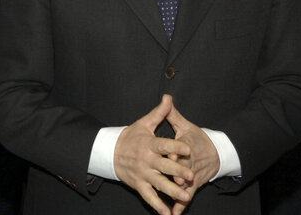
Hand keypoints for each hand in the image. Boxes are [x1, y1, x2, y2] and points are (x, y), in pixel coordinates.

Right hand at [113, 94, 193, 214]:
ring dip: (172, 191)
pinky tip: (168, 213)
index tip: (188, 149)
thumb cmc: (130, 137)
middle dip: (177, 172)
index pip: (163, 145)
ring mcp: (142, 174)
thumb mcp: (143, 124)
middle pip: (163, 167)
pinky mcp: (139, 185)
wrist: (109, 152)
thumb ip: (159, 113)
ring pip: (159, 184)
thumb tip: (168, 98)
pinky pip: (149, 197)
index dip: (175, 147)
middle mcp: (146, 160)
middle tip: (190, 176)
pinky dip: (158, 206)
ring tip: (185, 195)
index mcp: (148, 144)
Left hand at [166, 102, 219, 214]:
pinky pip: (187, 197)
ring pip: (186, 185)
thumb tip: (165, 98)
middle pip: (184, 168)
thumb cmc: (198, 138)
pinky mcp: (193, 186)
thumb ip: (172, 114)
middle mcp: (190, 162)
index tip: (171, 156)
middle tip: (175, 181)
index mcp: (186, 146)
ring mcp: (192, 175)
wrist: (217, 153)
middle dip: (180, 174)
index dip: (176, 152)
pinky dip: (181, 206)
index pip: (181, 148)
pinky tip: (172, 214)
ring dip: (180, 193)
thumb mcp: (186, 125)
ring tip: (173, 202)